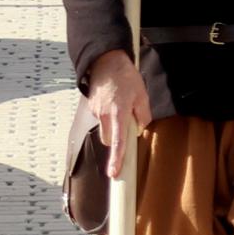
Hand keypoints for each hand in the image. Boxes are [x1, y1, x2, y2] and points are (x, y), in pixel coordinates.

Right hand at [84, 48, 152, 168]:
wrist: (105, 61)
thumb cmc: (125, 77)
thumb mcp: (142, 94)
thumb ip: (143, 115)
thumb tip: (140, 129)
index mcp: (118, 113)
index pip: (118, 141)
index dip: (117, 158)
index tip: (114, 173)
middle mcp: (103, 114)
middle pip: (108, 139)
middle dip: (116, 138)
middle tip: (128, 121)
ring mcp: (95, 111)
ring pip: (105, 128)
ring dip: (113, 124)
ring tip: (121, 104)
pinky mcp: (91, 107)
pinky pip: (101, 118)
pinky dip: (108, 115)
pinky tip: (113, 99)